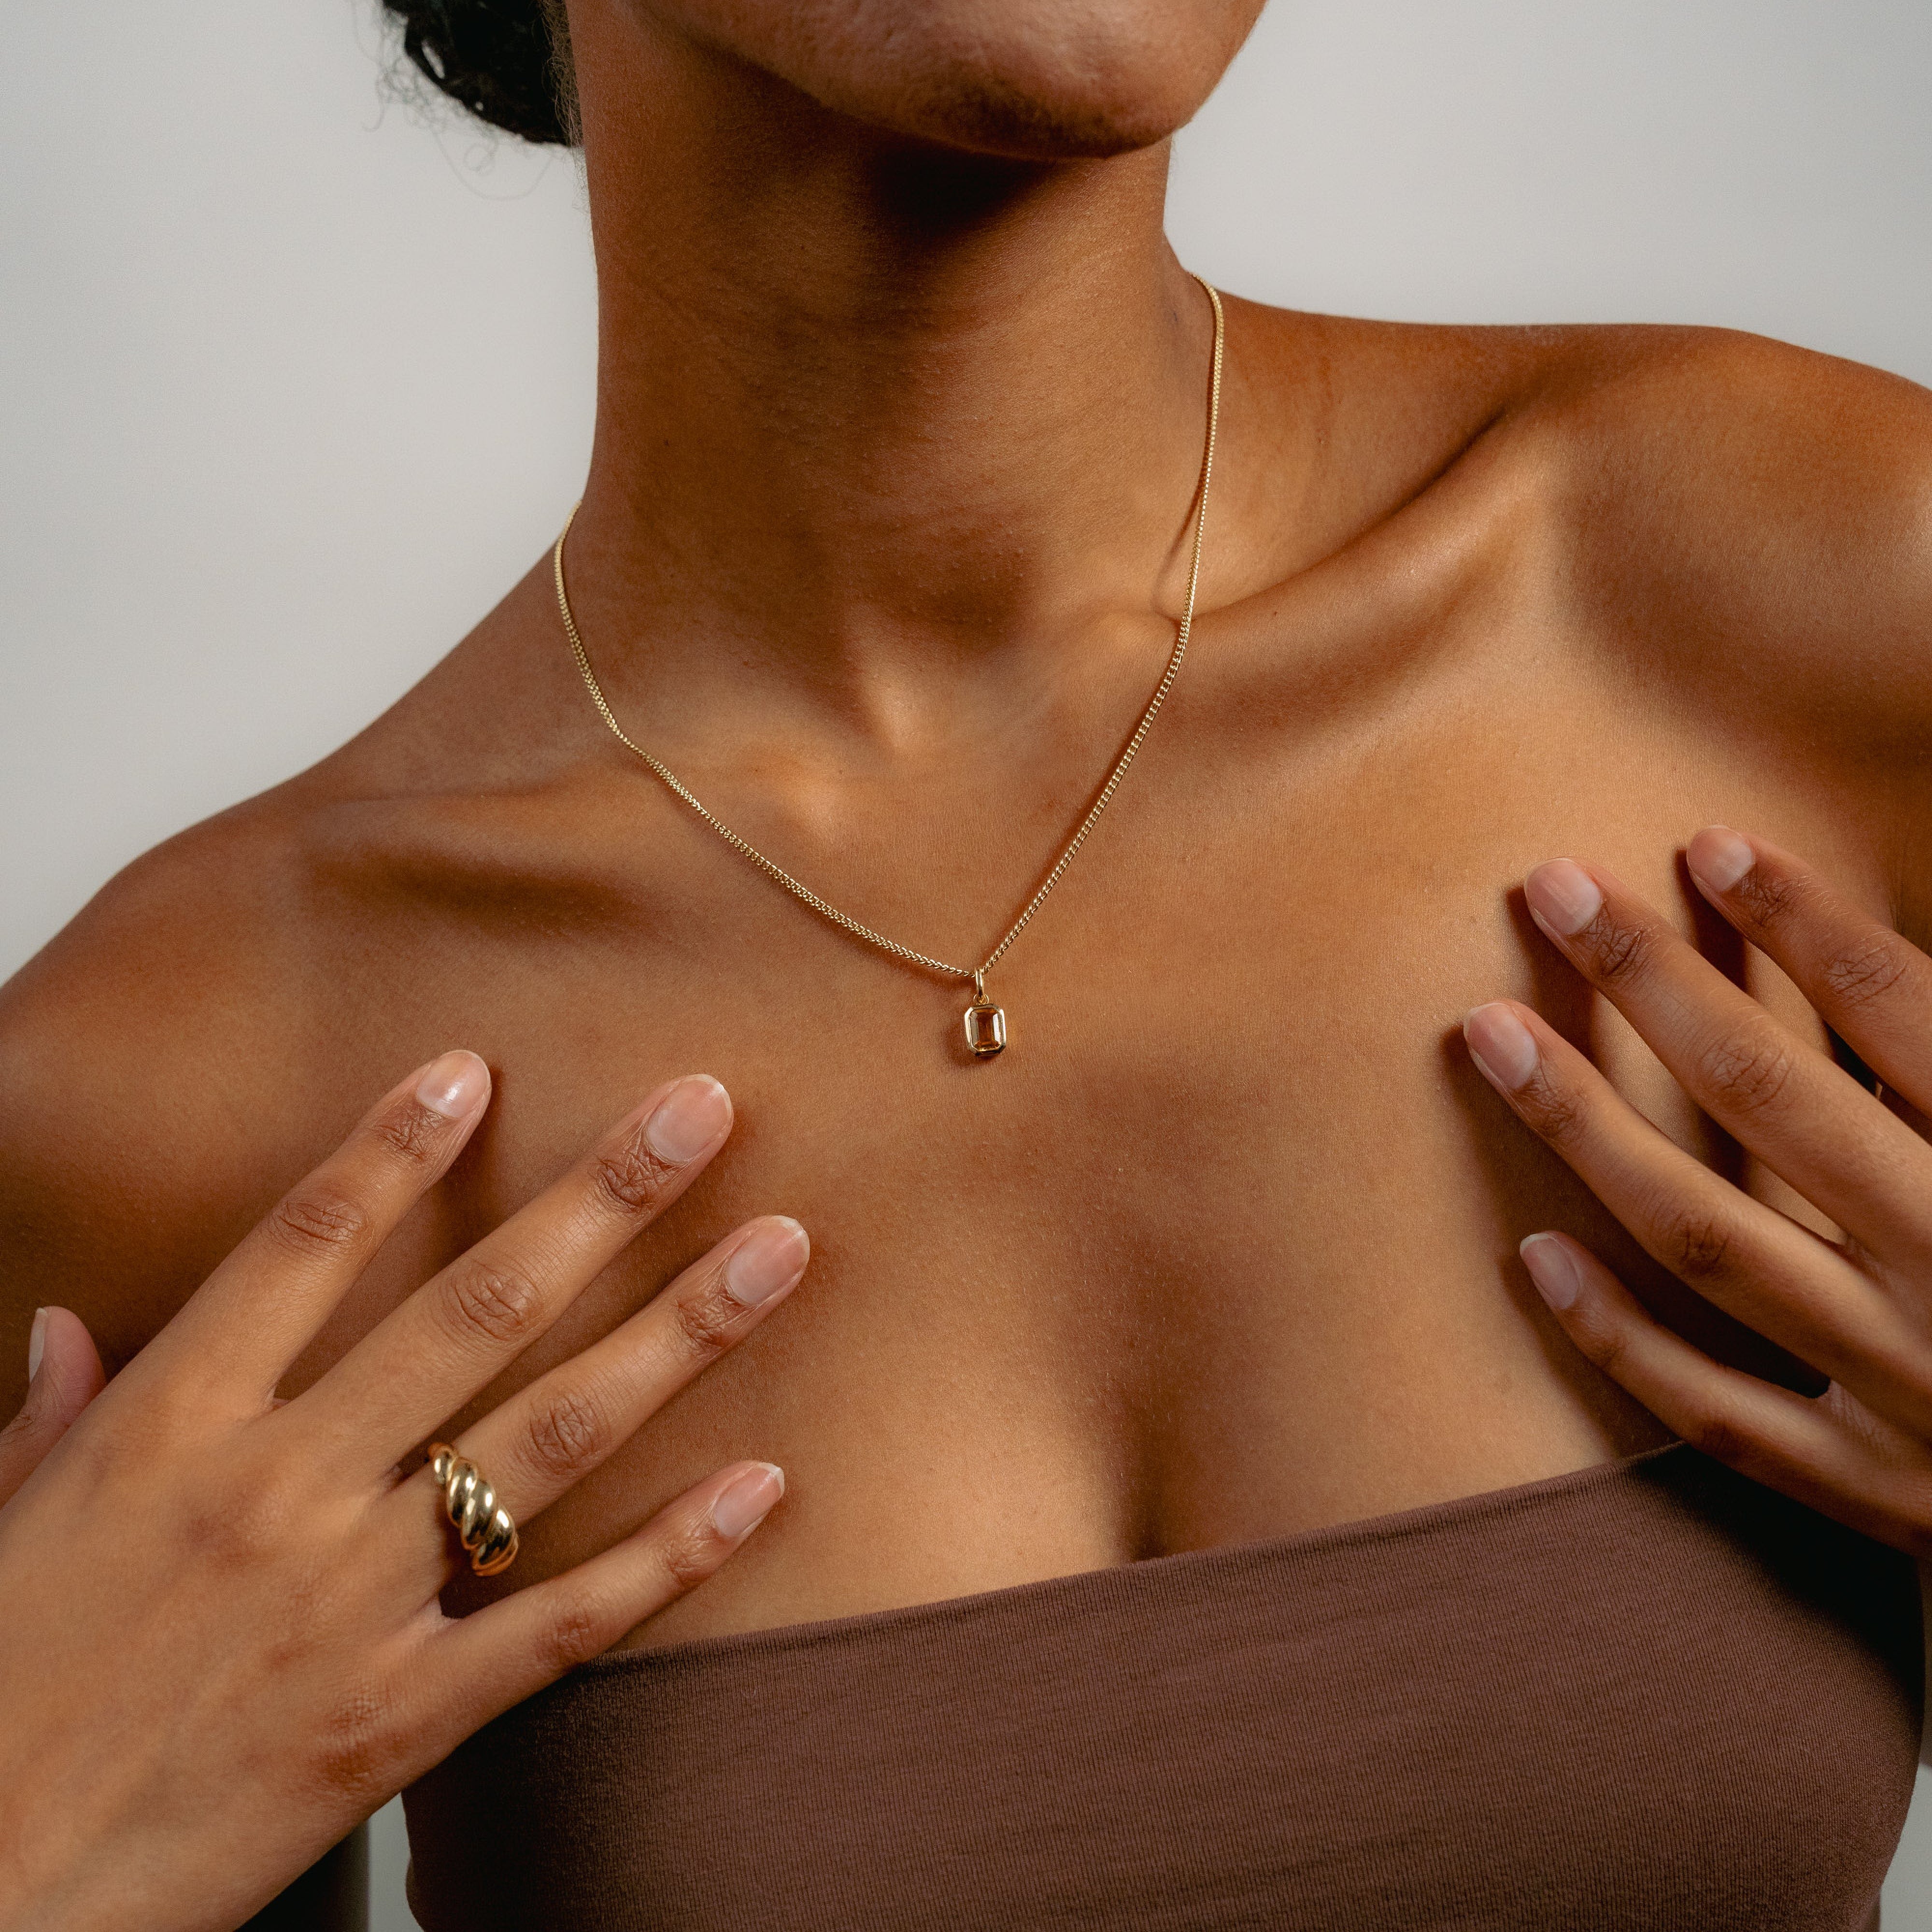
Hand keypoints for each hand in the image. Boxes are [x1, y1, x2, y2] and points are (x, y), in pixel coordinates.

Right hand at [0, 1054, 807, 1931]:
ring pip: (550, 1437)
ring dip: (678, 1333)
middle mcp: (275, 1491)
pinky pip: (563, 1622)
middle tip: (705, 1106)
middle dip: (603, 1198)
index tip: (476, 1068)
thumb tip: (69, 1322)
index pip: (301, 1243)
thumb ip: (46, 1418)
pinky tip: (764, 1485)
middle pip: (473, 1308)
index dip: (393, 1146)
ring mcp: (349, 1603)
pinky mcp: (397, 1719)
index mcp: (165, 1428)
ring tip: (779, 1249)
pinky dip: (673, 1555)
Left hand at [1463, 828, 1931, 1556]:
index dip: (1803, 919)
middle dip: (1654, 982)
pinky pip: (1719, 1413)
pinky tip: (1532, 1251)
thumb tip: (1866, 968)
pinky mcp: (1876, 1491)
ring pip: (1710, 1239)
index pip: (1902, 1014)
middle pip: (1772, 1099)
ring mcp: (1913, 1387)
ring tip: (1487, 1031)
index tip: (1706, 844)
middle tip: (1550, 885)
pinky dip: (1619, 1335)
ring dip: (1585, 1127)